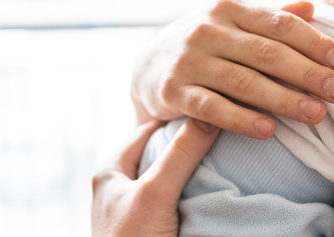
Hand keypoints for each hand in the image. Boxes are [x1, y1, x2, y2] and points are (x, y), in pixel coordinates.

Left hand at [91, 118, 219, 236]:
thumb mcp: (156, 193)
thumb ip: (180, 154)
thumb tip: (211, 115)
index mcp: (110, 171)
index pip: (149, 129)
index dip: (178, 117)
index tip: (211, 108)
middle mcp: (119, 187)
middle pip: (160, 153)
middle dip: (189, 143)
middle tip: (222, 132)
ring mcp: (136, 209)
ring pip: (170, 177)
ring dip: (193, 170)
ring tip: (223, 157)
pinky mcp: (151, 228)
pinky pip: (176, 200)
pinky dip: (193, 192)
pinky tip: (213, 190)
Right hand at [131, 0, 333, 138]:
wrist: (148, 65)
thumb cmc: (208, 44)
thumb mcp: (235, 22)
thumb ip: (273, 15)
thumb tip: (312, 6)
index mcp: (230, 8)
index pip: (279, 23)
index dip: (314, 42)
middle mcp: (207, 30)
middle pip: (266, 53)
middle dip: (307, 72)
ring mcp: (189, 61)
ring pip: (242, 81)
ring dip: (283, 99)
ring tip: (316, 114)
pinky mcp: (172, 92)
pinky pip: (211, 108)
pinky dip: (241, 119)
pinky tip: (269, 130)